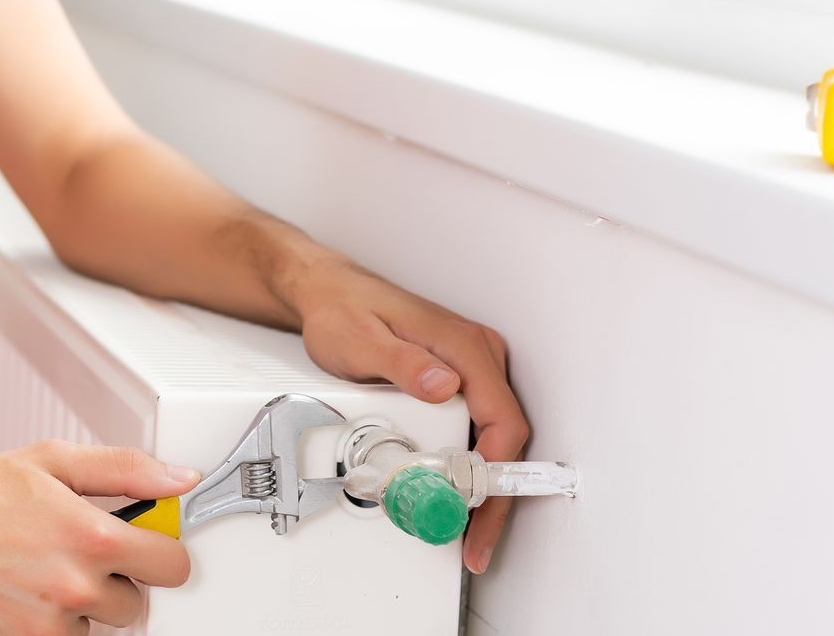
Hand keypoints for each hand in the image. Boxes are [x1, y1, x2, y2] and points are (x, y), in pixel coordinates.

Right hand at [0, 441, 196, 634]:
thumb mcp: (50, 461)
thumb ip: (125, 470)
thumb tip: (179, 479)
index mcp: (92, 539)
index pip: (173, 566)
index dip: (160, 553)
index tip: (146, 549)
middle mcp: (75, 591)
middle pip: (135, 605)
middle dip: (111, 582)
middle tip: (68, 555)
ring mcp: (46, 631)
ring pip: (92, 629)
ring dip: (73, 609)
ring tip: (32, 574)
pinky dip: (41, 628)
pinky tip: (16, 599)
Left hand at [290, 260, 527, 574]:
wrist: (327, 293)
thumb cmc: (343, 310)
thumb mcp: (364, 340)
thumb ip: (404, 363)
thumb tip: (446, 384)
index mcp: (464, 347)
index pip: (504, 421)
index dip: (497, 475)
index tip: (479, 512)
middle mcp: (477, 355)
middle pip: (506, 437)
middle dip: (492, 495)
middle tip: (473, 540)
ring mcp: (469, 367)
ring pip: (493, 436)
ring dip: (481, 485)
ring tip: (462, 527)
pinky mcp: (456, 378)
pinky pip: (475, 427)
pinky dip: (467, 465)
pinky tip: (451, 491)